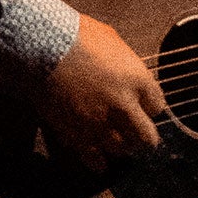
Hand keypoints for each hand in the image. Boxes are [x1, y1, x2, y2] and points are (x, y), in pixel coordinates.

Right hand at [33, 15, 166, 170]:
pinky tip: (100, 162)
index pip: (157, 106)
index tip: (142, 107)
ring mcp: (100, 124)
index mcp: (137, 80)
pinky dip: (99, 162)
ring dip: (119, 146)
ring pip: (122, 150)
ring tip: (114, 142)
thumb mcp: (109, 38)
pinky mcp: (77, 134)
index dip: (148, 107)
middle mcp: (124, 106)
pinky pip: (94, 159)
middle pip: (146, 137)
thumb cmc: (73, 35)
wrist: (40, 47)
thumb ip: (123, 59)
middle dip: (141, 134)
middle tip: (135, 132)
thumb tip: (125, 67)